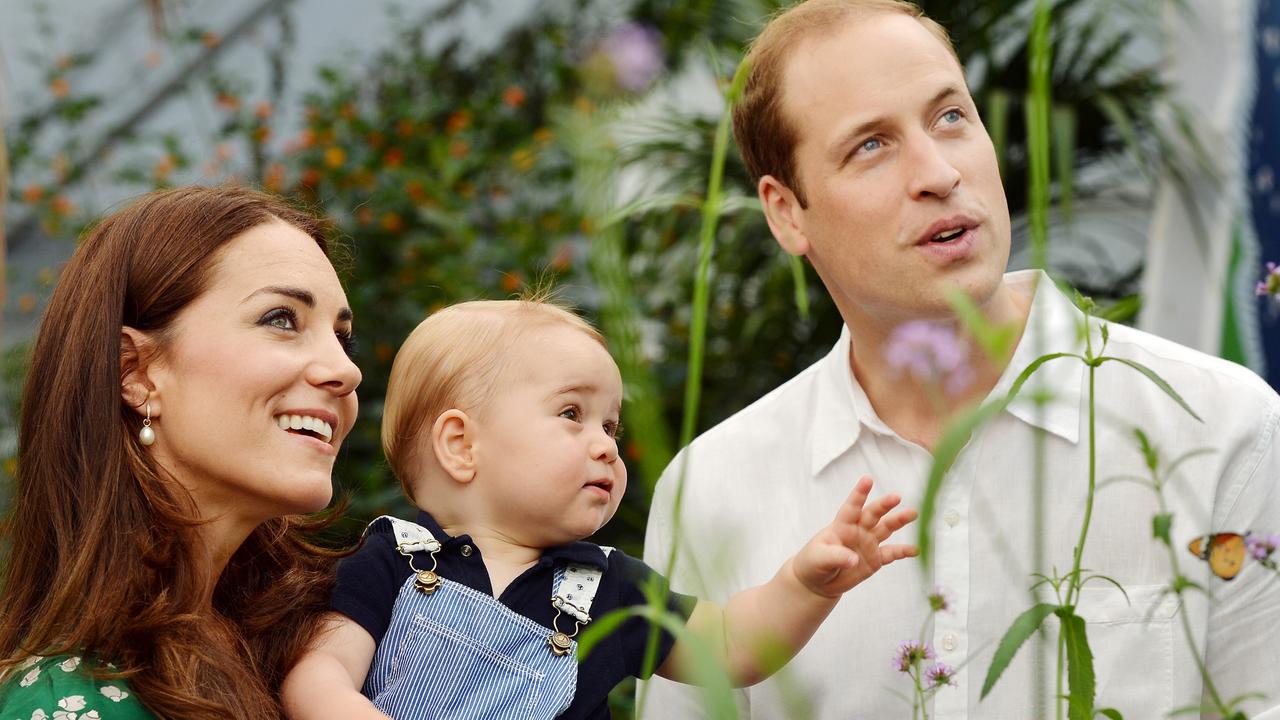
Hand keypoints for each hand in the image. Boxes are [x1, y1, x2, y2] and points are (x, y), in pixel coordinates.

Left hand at [791, 475, 917, 597]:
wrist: (818, 581)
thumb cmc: (813, 563)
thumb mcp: (819, 559)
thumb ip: (835, 557)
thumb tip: (854, 559)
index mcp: (841, 525)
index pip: (851, 507)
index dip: (859, 494)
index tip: (867, 479)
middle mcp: (858, 530)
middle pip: (873, 514)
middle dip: (884, 505)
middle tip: (897, 497)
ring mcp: (868, 543)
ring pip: (886, 528)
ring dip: (899, 521)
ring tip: (913, 513)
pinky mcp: (875, 559)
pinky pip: (892, 553)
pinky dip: (903, 551)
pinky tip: (915, 549)